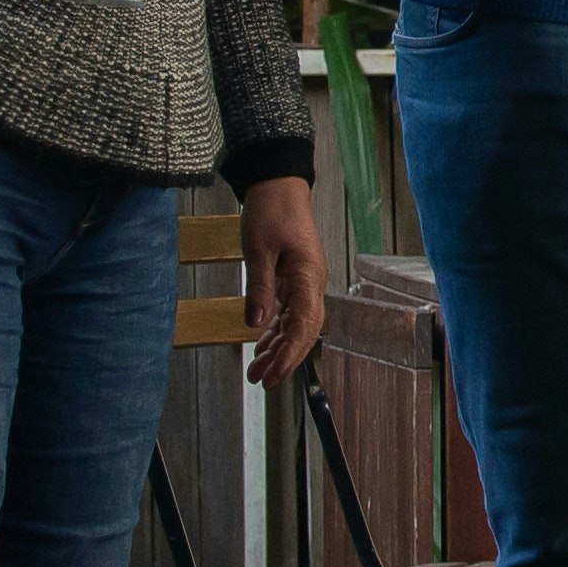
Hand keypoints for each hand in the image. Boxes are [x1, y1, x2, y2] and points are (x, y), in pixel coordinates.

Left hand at [239, 174, 328, 383]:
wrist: (277, 185)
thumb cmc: (271, 211)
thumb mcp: (259, 249)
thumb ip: (260, 288)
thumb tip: (255, 324)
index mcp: (308, 276)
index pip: (304, 324)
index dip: (290, 353)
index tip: (274, 373)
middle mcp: (311, 283)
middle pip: (303, 331)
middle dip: (284, 359)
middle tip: (262, 381)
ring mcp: (303, 282)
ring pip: (294, 325)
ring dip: (277, 349)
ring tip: (257, 371)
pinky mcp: (293, 279)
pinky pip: (287, 313)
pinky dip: (275, 332)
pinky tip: (262, 347)